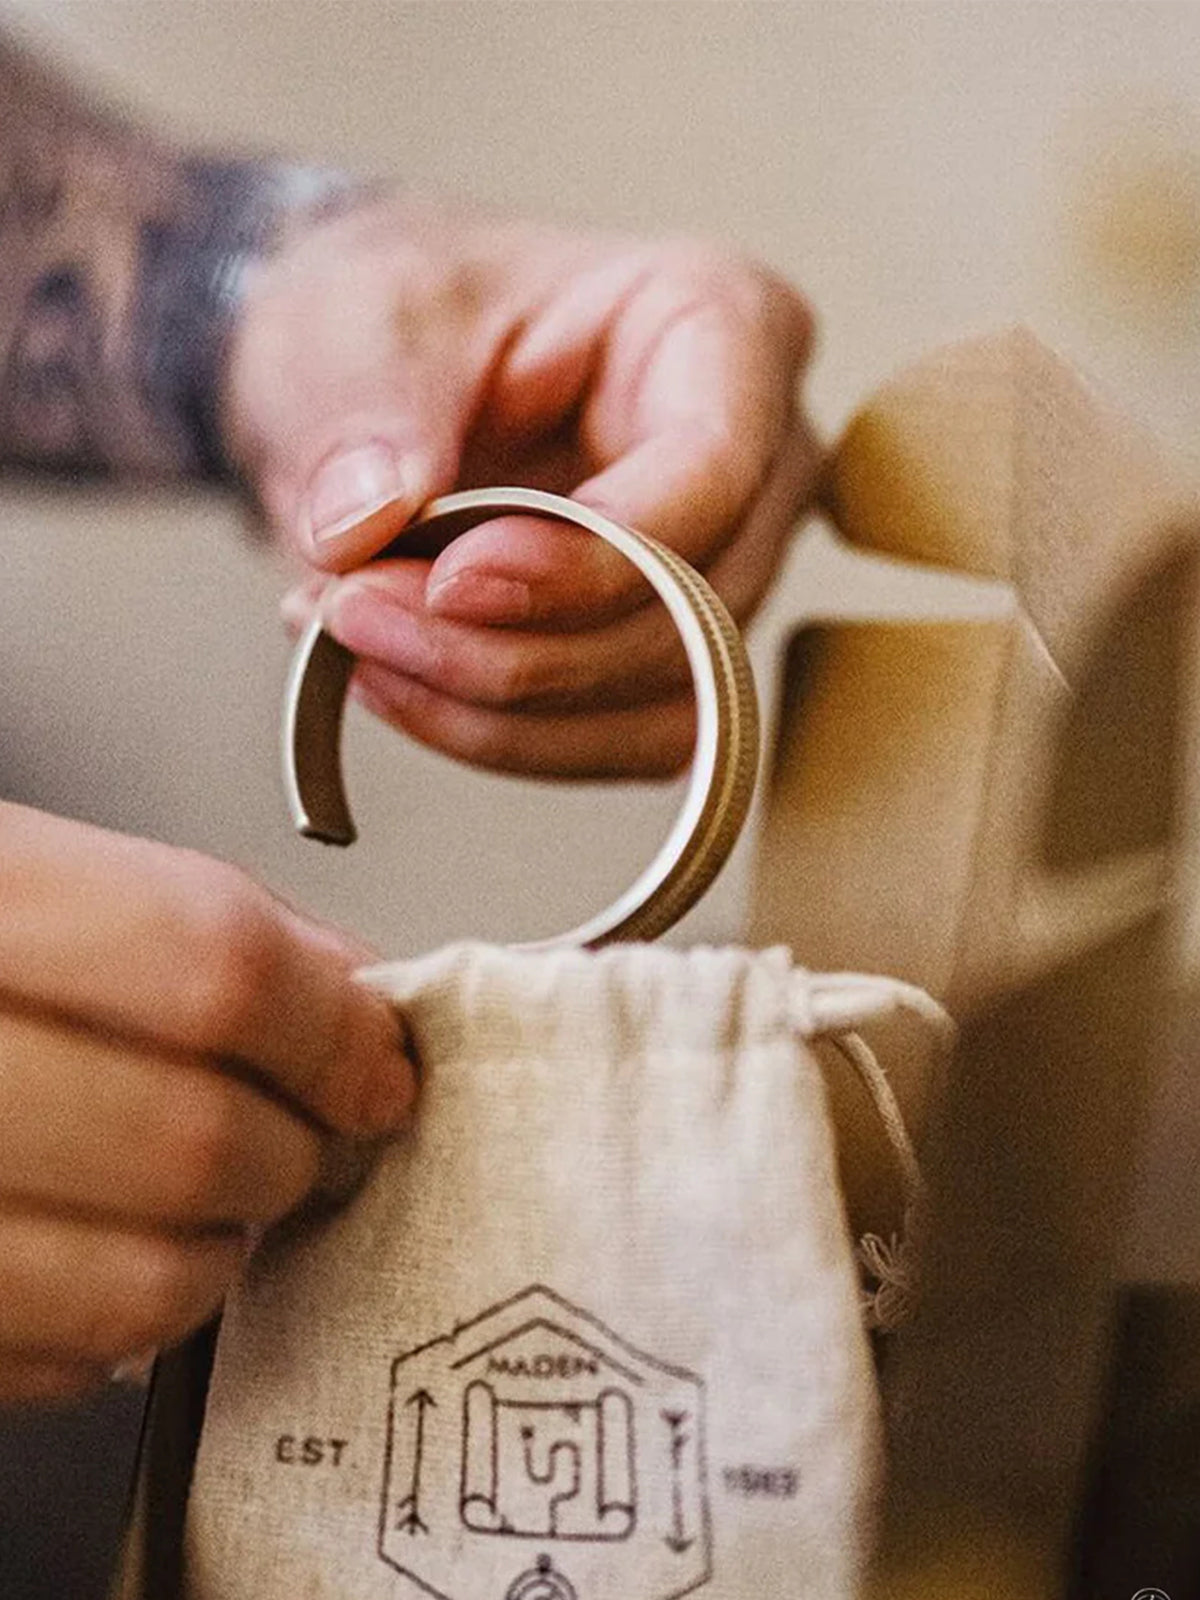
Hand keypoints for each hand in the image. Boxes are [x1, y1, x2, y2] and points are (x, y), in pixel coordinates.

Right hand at [0, 802, 412, 1404]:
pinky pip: (69, 1363)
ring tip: (209, 1200)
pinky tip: (111, 1248)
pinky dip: (128, 1319)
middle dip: (292, 1151)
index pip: (213, 970)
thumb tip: (355, 1000)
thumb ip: (200, 923)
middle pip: (191, 1141)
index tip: (378, 1064)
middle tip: (300, 1133)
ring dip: (220, 1250)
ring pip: (141, 1285)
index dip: (330, 1028)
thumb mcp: (36, 880)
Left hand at [225, 200, 817, 777]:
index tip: (450, 581)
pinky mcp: (682, 657)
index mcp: (722, 324)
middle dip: (518, 648)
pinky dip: (504, 736)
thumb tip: (361, 527)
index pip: (710, 469)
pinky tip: (400, 681)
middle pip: (695, 609)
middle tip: (356, 611)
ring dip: (501, 711)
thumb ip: (368, 412)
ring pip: (670, 703)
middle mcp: (758, 460)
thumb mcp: (362, 319)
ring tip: (357, 644)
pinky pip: (625, 744)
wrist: (382, 375)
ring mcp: (730, 569)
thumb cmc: (409, 311)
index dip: (590, 554)